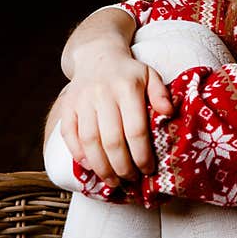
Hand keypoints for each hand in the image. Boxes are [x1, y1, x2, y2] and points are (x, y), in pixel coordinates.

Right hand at [56, 49, 173, 183]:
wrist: (97, 56)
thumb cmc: (129, 74)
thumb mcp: (150, 76)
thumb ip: (161, 94)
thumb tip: (169, 112)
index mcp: (127, 88)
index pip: (135, 130)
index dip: (141, 155)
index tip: (148, 169)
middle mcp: (102, 94)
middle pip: (112, 141)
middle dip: (122, 167)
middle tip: (131, 180)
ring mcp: (82, 101)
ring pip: (90, 142)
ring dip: (101, 167)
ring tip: (113, 181)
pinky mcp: (67, 106)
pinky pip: (69, 135)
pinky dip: (78, 155)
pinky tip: (91, 167)